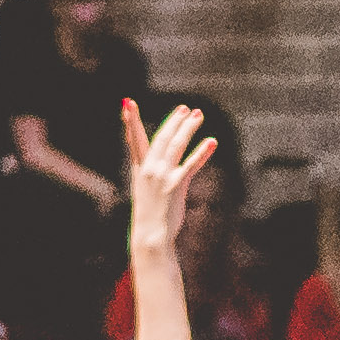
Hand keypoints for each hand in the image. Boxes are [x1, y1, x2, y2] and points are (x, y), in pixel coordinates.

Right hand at [124, 100, 211, 263]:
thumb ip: (150, 177)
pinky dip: (202, 151)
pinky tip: (211, 141)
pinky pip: (191, 164)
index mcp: (140, 170)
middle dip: (173, 121)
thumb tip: (154, 169)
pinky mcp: (175, 185)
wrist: (150, 236)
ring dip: (187, 128)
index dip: (131, 121)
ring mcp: (161, 176)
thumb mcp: (146, 192)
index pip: (134, 140)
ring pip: (176, 145)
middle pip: (161, 138)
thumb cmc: (150, 217)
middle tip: (185, 109)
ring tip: (198, 115)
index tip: (128, 103)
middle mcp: (149, 169)